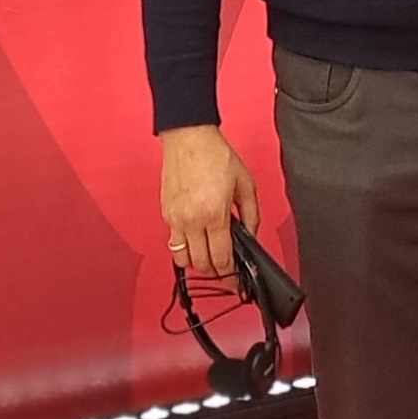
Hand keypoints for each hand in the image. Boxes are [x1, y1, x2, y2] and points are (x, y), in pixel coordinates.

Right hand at [160, 123, 259, 280]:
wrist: (188, 137)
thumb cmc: (215, 155)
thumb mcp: (245, 184)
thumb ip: (251, 215)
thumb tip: (251, 237)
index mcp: (214, 214)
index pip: (221, 259)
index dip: (229, 276)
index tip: (234, 281)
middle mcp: (192, 220)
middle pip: (201, 265)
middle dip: (215, 272)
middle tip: (224, 269)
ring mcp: (175, 218)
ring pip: (183, 259)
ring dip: (197, 263)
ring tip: (208, 256)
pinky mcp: (165, 213)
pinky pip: (173, 242)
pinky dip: (184, 248)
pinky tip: (196, 240)